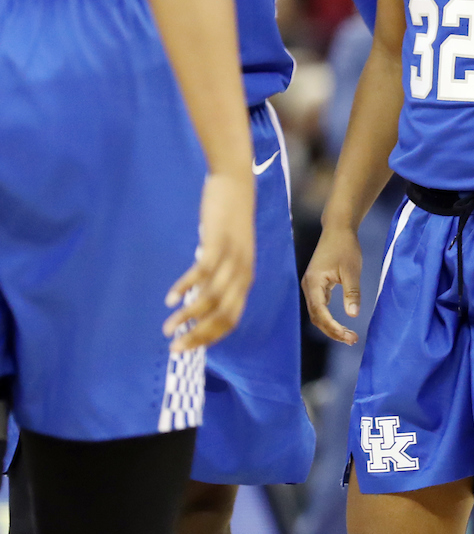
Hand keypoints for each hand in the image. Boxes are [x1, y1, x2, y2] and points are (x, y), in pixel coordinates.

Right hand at [163, 171, 254, 351]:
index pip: (231, 319)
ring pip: (212, 298)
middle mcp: (243, 272)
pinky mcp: (219, 241)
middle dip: (199, 336)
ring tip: (168, 327)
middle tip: (175, 349)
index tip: (188, 348)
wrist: (236, 184)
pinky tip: (171, 298)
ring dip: (189, 316)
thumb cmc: (228, 221)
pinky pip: (202, 272)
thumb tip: (199, 298)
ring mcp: (232, 257)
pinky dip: (186, 287)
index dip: (210, 337)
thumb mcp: (230, 253)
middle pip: (223, 315)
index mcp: (246, 278)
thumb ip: (220, 275)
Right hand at [302, 225, 362, 344]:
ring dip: (330, 326)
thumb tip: (353, 315)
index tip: (348, 336)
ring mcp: (311, 286)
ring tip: (348, 335)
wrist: (338, 228)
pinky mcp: (317, 284)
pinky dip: (329, 317)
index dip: (333, 327)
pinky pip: (320, 306)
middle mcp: (308, 286)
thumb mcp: (351, 270)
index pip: (319, 312)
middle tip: (351, 339)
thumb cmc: (345, 246)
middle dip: (332, 330)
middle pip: (316, 316)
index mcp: (314, 282)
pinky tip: (341, 323)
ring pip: (317, 313)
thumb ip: (352, 292)